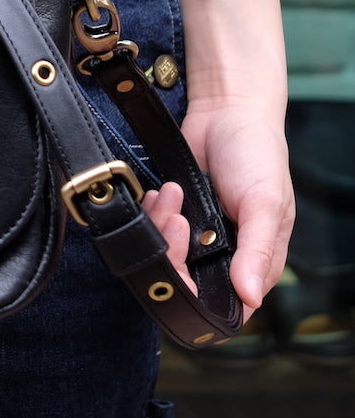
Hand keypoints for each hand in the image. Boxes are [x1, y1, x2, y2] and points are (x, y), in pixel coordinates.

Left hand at [150, 99, 293, 319]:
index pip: (226, 304)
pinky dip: (151, 212)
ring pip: (164, 255)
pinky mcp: (175, 214)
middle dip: (172, 252)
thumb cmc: (257, 155)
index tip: (185, 267)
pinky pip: (151, 228)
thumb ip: (258, 251)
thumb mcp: (266, 204)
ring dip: (161, 225)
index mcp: (256, 259)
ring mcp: (198, 235)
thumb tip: (251, 296)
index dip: (198, 295)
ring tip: (173, 193)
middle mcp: (225, 253)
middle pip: (184, 280)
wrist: (225, 113)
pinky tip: (160, 193)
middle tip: (179, 221)